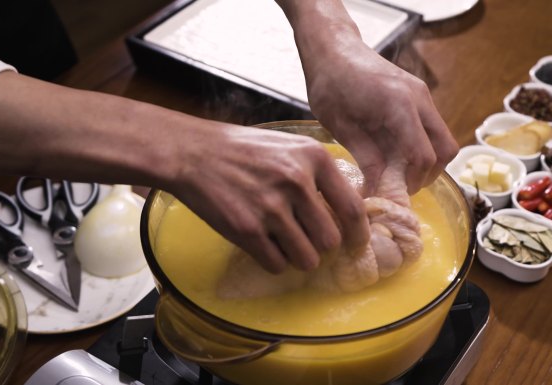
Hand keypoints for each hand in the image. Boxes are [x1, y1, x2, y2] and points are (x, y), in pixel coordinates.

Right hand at [166, 123, 369, 272]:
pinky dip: (274, 262)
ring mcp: (271, 208)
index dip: (358, 233)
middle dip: (321, 246)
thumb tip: (349, 210)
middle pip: (330, 240)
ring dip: (299, 258)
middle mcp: (297, 182)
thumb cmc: (244, 150)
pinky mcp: (247, 230)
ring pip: (307, 259)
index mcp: (314, 158)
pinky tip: (264, 246)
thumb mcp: (290, 146)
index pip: (352, 208)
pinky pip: (276, 265)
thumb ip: (319, 172)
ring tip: (285, 244)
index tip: (356, 244)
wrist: (193, 153)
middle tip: (307, 240)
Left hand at [304, 38, 458, 195]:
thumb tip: (380, 192)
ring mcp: (423, 96)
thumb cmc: (330, 84)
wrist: (333, 48)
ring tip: (396, 174)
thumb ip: (366, 159)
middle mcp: (419, 99)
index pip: (423, 156)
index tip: (391, 194)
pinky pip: (431, 130)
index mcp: (399, 105)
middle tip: (398, 188)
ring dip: (426, 163)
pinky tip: (395, 156)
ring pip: (443, 141)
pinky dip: (421, 148)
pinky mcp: (419, 97)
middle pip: (445, 151)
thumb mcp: (341, 127)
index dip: (410, 182)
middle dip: (426, 176)